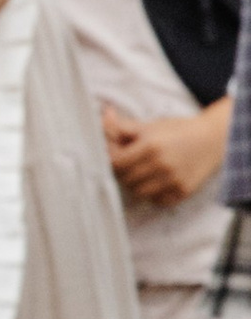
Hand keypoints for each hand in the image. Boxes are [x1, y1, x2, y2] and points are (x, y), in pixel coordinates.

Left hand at [102, 96, 229, 206]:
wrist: (213, 139)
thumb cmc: (179, 131)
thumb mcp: (151, 125)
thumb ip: (123, 126)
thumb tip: (104, 117)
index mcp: (151, 146)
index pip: (115, 162)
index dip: (110, 160)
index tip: (114, 156)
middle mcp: (161, 165)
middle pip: (125, 179)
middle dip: (122, 172)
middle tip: (128, 164)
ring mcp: (172, 181)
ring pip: (138, 192)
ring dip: (135, 184)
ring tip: (142, 172)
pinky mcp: (182, 192)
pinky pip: (156, 201)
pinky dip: (152, 194)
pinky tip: (157, 181)